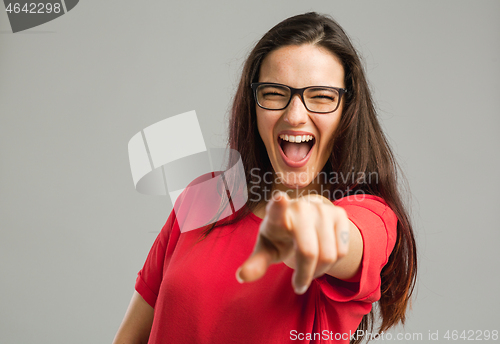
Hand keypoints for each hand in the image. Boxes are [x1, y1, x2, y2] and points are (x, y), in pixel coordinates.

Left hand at [236, 191, 350, 293]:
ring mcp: (321, 209)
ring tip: (309, 271)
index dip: (279, 204)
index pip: (277, 209)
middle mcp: (300, 207)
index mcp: (276, 214)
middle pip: (308, 252)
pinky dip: (332, 264)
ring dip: (319, 272)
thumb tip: (241, 277)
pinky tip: (322, 259)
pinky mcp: (339, 213)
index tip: (280, 199)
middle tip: (298, 286)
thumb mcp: (267, 249)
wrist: (304, 220)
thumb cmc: (279, 237)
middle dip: (304, 275)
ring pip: (328, 255)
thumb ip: (256, 263)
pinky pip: (342, 251)